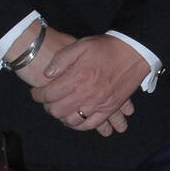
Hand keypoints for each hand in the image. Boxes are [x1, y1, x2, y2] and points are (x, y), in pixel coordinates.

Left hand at [10, 27, 132, 136]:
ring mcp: (98, 104)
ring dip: (61, 117)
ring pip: (71, 120)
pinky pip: (90, 125)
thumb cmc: (106, 47)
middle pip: (57, 110)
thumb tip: (48, 74)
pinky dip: (79, 125)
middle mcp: (86, 93)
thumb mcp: (81, 45)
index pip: (49, 94)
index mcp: (77, 77)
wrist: (134, 52)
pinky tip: (74, 119)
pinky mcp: (109, 109)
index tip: (36, 93)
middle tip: (46, 101)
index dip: (38, 95)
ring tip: (59, 109)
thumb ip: (62, 59)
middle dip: (47, 107)